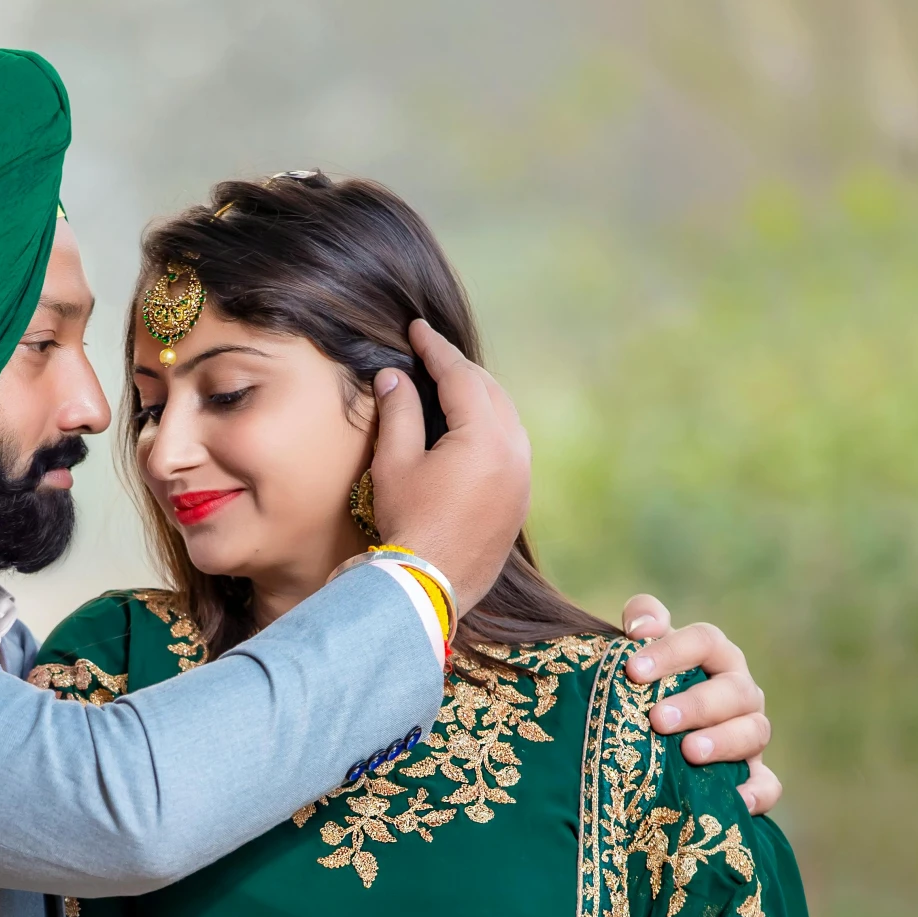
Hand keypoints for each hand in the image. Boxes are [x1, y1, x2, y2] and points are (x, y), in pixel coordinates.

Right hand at [369, 321, 530, 614]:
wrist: (428, 588)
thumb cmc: (408, 524)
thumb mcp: (395, 463)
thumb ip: (399, 412)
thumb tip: (394, 376)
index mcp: (485, 437)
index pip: (461, 376)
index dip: (436, 349)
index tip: (418, 328)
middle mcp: (514, 453)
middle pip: (490, 392)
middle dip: (461, 370)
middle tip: (433, 354)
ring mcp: (522, 479)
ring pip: (506, 419)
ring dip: (480, 397)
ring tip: (452, 387)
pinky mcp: (519, 503)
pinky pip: (511, 448)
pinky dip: (491, 429)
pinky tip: (471, 431)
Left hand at [620, 595, 779, 816]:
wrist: (655, 742)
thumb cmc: (647, 689)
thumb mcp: (642, 654)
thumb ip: (643, 623)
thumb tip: (641, 626)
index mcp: (713, 656)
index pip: (703, 641)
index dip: (671, 652)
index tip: (633, 670)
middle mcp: (738, 690)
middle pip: (732, 689)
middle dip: (697, 704)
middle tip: (658, 719)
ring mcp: (749, 732)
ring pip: (754, 731)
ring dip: (724, 741)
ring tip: (691, 752)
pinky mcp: (754, 775)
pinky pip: (768, 784)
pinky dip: (757, 792)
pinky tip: (736, 801)